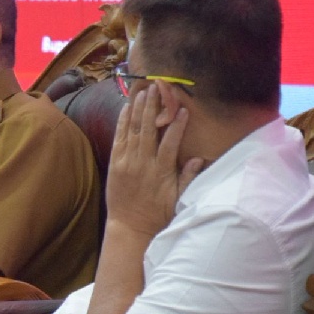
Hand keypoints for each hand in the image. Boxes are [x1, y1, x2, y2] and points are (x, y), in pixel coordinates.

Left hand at [105, 84, 202, 236]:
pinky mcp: (115, 163)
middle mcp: (142, 164)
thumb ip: (187, 178)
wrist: (129, 226)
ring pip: (133, 130)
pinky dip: (123, 122)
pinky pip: (119, 138)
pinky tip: (127, 108)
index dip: (177, 125)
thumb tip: (198, 159)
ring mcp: (126, 162)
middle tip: (157, 87)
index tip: (183, 110)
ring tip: (143, 91)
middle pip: (149, 129)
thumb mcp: (177, 199)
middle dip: (153, 106)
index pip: (170, 143)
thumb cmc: (156, 214)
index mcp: (161, 172)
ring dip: (138, 109)